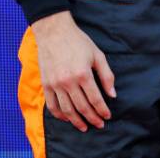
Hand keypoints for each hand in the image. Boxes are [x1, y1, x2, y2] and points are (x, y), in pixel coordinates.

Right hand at [30, 11, 115, 131]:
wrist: (54, 32)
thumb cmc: (78, 42)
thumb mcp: (98, 55)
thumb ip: (106, 76)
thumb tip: (112, 95)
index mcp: (83, 74)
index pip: (95, 99)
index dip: (102, 110)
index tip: (107, 117)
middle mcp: (68, 82)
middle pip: (82, 107)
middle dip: (92, 118)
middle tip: (99, 125)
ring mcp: (55, 84)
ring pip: (67, 110)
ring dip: (76, 121)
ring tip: (84, 127)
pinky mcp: (46, 85)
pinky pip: (52, 105)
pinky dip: (60, 115)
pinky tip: (67, 118)